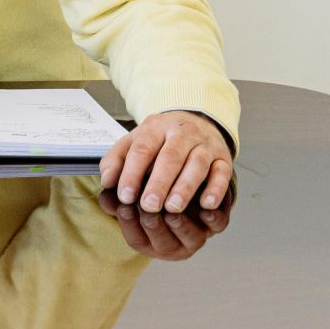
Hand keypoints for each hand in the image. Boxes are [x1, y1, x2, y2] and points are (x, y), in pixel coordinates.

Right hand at [97, 185, 232, 260]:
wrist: (183, 170)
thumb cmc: (148, 181)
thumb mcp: (129, 182)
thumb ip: (116, 186)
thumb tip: (106, 189)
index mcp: (147, 240)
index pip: (136, 239)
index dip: (130, 224)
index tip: (124, 206)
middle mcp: (172, 244)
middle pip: (164, 244)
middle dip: (154, 226)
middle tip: (146, 209)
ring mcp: (196, 235)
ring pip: (191, 239)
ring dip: (181, 227)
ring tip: (171, 212)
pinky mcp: (217, 222)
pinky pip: (218, 225)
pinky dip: (213, 219)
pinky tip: (206, 209)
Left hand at [98, 110, 232, 213]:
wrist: (195, 120)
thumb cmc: (159, 139)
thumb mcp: (133, 142)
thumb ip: (115, 160)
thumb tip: (106, 182)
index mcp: (155, 127)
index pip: (142, 149)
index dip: (132, 173)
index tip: (125, 196)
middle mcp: (182, 133)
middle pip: (170, 157)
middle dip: (159, 183)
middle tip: (149, 206)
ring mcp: (205, 145)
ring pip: (197, 164)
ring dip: (185, 187)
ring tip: (173, 208)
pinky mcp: (223, 157)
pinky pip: (222, 172)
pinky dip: (216, 189)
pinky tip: (206, 204)